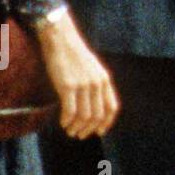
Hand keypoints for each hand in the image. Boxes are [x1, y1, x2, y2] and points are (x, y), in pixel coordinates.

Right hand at [36, 12, 119, 139]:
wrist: (61, 40)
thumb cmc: (74, 55)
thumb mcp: (93, 69)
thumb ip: (96, 85)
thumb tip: (94, 105)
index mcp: (105, 80)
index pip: (112, 108)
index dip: (106, 123)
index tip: (99, 132)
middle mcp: (97, 83)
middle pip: (97, 115)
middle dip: (89, 129)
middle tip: (80, 135)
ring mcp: (83, 85)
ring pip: (84, 116)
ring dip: (77, 127)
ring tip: (70, 131)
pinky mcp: (68, 86)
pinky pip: (70, 111)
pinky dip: (67, 121)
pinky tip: (64, 123)